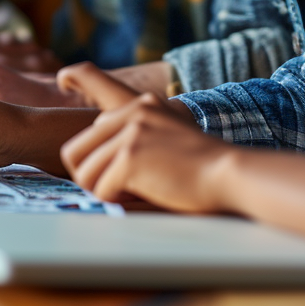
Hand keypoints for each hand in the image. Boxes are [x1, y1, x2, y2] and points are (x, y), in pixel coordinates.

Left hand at [58, 63, 232, 212]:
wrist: (229, 173)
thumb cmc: (202, 166)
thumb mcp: (168, 132)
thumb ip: (138, 134)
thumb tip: (99, 157)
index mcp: (140, 104)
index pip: (94, 118)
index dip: (89, 133)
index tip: (78, 112)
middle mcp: (131, 113)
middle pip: (75, 150)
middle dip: (88, 175)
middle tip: (112, 188)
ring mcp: (129, 134)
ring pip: (84, 173)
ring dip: (102, 190)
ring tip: (129, 194)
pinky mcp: (130, 158)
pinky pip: (101, 190)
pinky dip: (115, 200)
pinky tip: (140, 196)